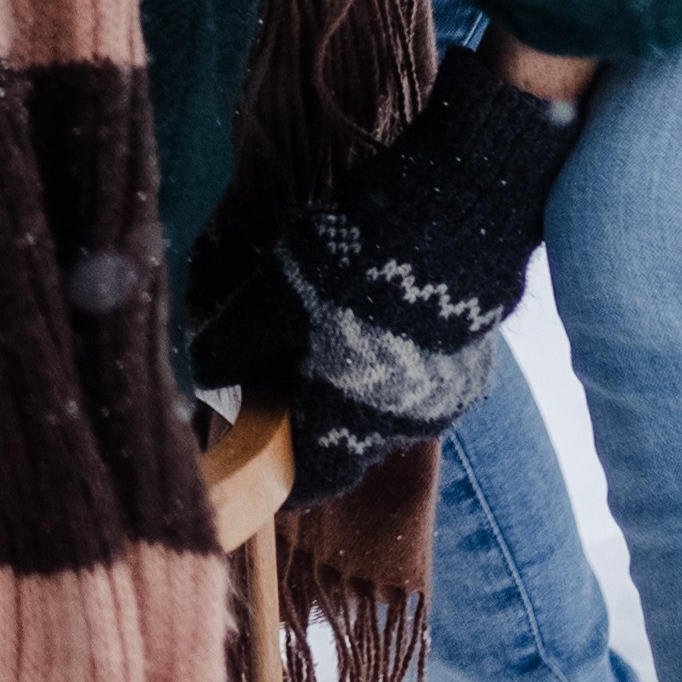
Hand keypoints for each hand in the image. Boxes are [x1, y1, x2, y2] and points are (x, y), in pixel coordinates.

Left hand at [218, 35, 581, 505]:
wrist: (466, 201)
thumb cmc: (359, 254)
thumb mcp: (278, 291)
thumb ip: (238, 342)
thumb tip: (205, 378)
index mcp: (353, 420)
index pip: (313, 480)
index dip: (279, 472)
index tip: (253, 448)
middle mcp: (406, 423)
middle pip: (348, 442)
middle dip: (312, 417)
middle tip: (279, 373)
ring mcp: (450, 392)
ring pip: (386, 409)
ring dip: (353, 386)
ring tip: (324, 331)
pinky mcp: (476, 357)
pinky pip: (421, 377)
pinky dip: (390, 360)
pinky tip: (374, 312)